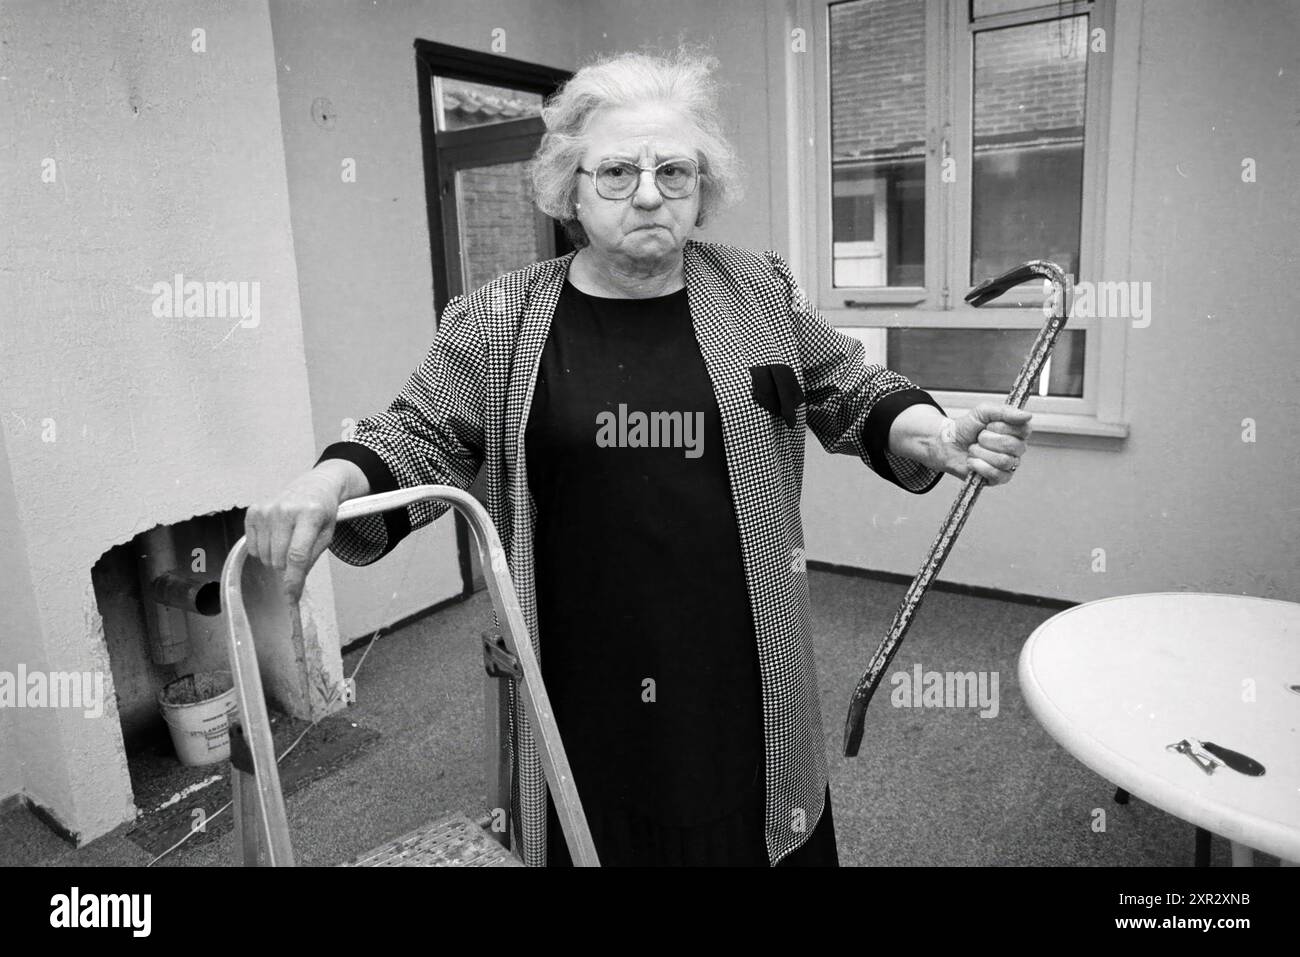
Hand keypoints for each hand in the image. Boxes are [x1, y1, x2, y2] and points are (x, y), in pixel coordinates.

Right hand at [245, 469, 344, 601]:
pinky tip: (275, 536)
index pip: (297, 556)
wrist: (314, 486)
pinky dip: (262, 550)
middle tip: (297, 554)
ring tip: (288, 540)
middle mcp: (285, 510)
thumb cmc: (322, 513)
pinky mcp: (253, 511)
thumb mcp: (327, 536)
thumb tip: (292, 586)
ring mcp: (266, 510)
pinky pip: (252, 548)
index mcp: (310, 515)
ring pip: (263, 556)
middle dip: (287, 566)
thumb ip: (309, 560)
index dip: (293, 581)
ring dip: (275, 558)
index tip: (292, 598)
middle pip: (279, 559)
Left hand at [939, 403, 1032, 485]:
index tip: (989, 425)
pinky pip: (996, 474)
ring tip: (974, 449)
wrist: (948, 444)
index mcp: (1017, 431)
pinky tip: (973, 461)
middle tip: (979, 437)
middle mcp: (1016, 449)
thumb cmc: (967, 428)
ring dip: (981, 452)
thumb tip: (1027, 416)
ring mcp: (1009, 465)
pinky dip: (979, 466)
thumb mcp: (983, 411)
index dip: (1002, 427)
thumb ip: (1005, 411)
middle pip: (1012, 446)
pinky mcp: (999, 478)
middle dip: (988, 439)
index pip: (1024, 430)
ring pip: (1003, 461)